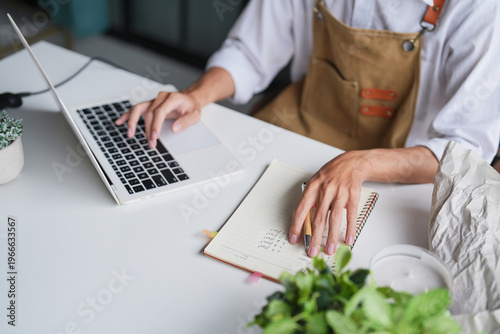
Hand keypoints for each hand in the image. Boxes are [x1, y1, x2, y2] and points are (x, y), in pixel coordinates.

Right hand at [115, 91, 201, 148]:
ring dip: (133, 122)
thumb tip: (174, 128)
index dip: (155, 125)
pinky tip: (120, 121)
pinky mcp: (150, 104)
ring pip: (139, 109)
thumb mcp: (195, 115)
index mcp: (172, 98)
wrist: (190, 99)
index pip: (159, 111)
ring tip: (130, 134)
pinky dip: (127, 115)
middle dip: (148, 130)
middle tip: (150, 143)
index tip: (154, 136)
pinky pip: (137, 109)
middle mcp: (161, 97)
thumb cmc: (192, 107)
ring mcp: (154, 100)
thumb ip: (185, 121)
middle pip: (149, 113)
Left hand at [289, 146, 437, 257]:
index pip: (301, 210)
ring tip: (329, 250)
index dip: (296, 226)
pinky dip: (350, 228)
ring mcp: (340, 193)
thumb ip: (311, 201)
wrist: (351, 162)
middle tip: (312, 252)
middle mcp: (325, 190)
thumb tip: (305, 224)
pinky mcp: (353, 195)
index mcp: (312, 188)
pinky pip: (351, 215)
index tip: (294, 239)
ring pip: (334, 218)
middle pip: (318, 218)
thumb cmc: (331, 175)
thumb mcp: (316, 184)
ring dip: (332, 237)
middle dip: (314, 238)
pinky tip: (348, 239)